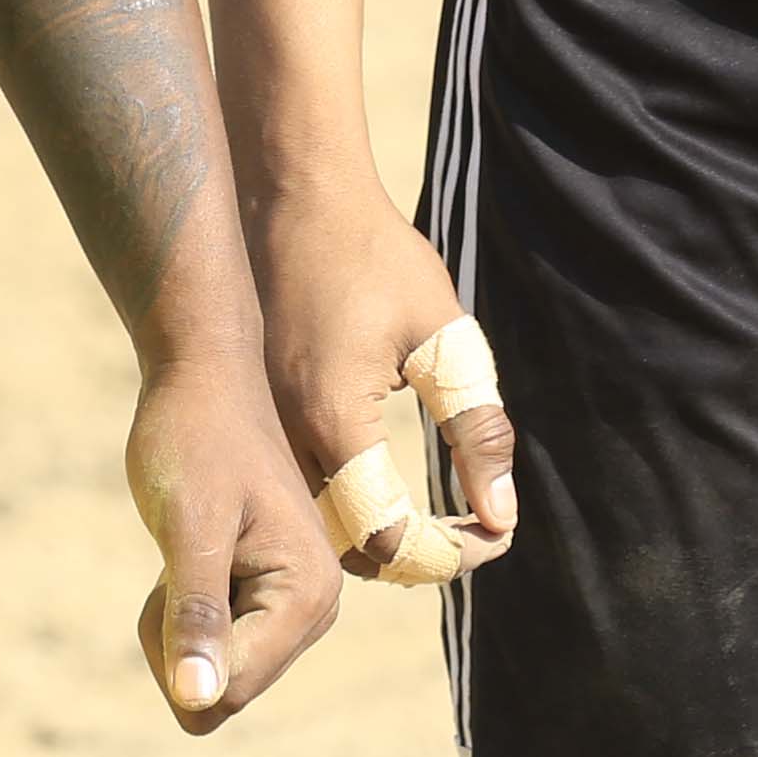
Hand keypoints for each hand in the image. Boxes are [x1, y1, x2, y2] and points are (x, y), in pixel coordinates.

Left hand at [124, 341, 338, 731]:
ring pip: (211, 670)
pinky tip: (195, 545)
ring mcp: (294, 604)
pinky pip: (211, 641)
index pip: (230, 689)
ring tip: (188, 542)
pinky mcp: (271, 595)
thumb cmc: (194, 439)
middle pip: (221, 690)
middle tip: (181, 552)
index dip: (177, 648)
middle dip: (178, 635)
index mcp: (310, 596)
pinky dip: (184, 603)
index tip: (179, 567)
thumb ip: (195, 616)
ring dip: (177, 618)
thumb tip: (196, 702)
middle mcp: (316, 608)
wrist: (201, 373)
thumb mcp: (187, 527)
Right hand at [252, 194, 516, 581]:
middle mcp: (286, 438)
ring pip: (317, 530)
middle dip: (417, 560)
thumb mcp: (443, 336)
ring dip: (378, 542)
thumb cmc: (374, 255)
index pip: (390, 538)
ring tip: (438, 524)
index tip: (497, 534)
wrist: (294, 196)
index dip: (450, 555)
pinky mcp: (255, 415)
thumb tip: (503, 514)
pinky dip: (345, 512)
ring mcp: (261, 428)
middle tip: (473, 536)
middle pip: (346, 552)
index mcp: (333, 421)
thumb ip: (476, 427)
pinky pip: (297, 493)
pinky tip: (386, 489)